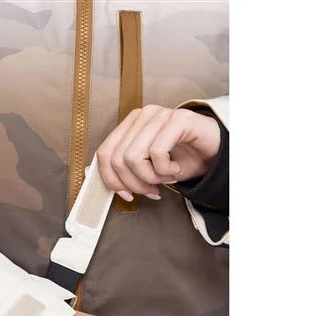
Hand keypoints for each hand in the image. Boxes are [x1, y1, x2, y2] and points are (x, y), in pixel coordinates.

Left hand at [96, 105, 220, 200]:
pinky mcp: (177, 118)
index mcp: (130, 125)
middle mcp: (141, 115)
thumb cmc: (183, 160)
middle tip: (152, 190)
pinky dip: (165, 170)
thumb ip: (127, 172)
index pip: (104, 153)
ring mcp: (159, 114)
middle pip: (117, 159)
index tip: (127, 195)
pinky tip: (175, 169)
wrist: (216, 154)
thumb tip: (113, 186)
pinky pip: (157, 153)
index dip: (112, 180)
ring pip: (133, 157)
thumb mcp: (148, 169)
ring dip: (150, 178)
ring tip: (165, 177)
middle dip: (134, 184)